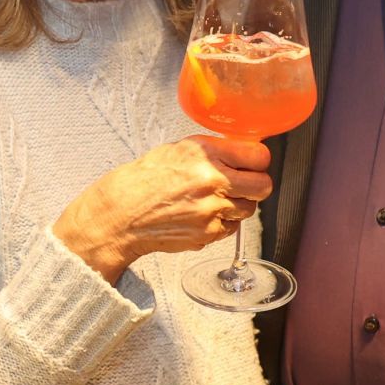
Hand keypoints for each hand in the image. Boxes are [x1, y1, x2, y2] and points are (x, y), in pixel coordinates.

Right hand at [52, 136, 272, 283]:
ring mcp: (212, 211)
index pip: (258, 156)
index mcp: (205, 154)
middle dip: (256, 184)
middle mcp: (212, 181)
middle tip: (244, 183)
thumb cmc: (145, 180)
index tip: (252, 162)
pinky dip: (223, 222)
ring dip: (238, 204)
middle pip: (263, 186)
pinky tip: (202, 215)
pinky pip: (232, 227)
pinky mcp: (208, 234)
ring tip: (216, 200)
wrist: (121, 214)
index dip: (257, 160)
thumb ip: (213, 151)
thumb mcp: (178, 150)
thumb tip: (244, 153)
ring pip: (249, 209)